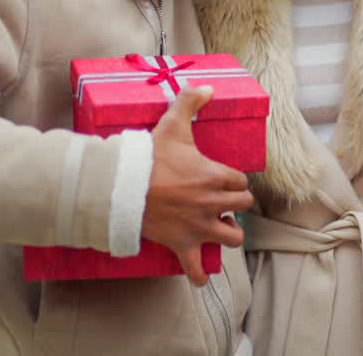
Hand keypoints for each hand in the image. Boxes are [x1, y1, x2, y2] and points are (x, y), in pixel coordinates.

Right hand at [144, 86, 254, 286]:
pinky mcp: (182, 245)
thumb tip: (207, 87)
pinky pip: (196, 269)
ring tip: (218, 228)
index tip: (223, 180)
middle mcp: (213, 203)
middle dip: (234, 204)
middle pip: (242, 207)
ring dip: (228, 234)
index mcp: (216, 176)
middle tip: (220, 201)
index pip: (241, 182)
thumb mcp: (172, 125)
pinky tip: (202, 276)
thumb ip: (190, 102)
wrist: (121, 187)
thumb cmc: (149, 157)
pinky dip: (200, 275)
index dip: (233, 181)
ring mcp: (199, 226)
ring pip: (232, 237)